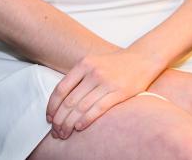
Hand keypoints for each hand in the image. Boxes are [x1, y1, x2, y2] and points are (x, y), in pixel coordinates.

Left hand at [46, 49, 162, 138]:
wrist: (141, 59)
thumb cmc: (114, 64)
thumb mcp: (93, 62)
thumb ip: (77, 77)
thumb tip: (60, 101)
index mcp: (84, 64)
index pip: (61, 89)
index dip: (52, 106)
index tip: (49, 118)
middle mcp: (93, 72)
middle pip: (70, 101)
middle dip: (60, 119)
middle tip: (56, 131)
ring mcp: (106, 82)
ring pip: (82, 107)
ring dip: (70, 123)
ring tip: (65, 133)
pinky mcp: (119, 92)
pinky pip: (98, 109)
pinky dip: (86, 120)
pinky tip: (79, 127)